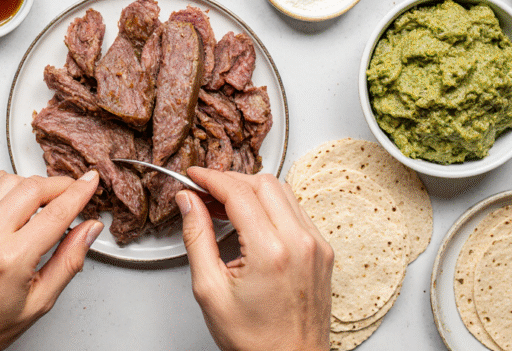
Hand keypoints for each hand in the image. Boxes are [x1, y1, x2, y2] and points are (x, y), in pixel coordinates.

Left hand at [0, 170, 101, 350]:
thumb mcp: (38, 303)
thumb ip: (69, 261)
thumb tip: (89, 230)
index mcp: (9, 261)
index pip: (55, 213)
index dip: (79, 193)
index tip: (90, 182)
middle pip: (31, 187)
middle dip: (58, 184)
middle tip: (72, 191)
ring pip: (6, 180)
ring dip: (31, 184)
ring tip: (43, 200)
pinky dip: (4, 189)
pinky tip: (13, 204)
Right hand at [177, 167, 332, 350]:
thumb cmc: (255, 339)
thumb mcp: (210, 290)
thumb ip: (197, 237)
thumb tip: (188, 202)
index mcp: (271, 252)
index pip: (238, 192)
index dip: (211, 178)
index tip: (193, 176)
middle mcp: (300, 242)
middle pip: (263, 183)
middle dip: (230, 180)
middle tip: (205, 192)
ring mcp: (317, 245)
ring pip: (283, 191)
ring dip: (252, 189)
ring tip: (225, 205)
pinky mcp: (323, 250)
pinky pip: (296, 210)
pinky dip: (271, 205)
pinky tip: (251, 219)